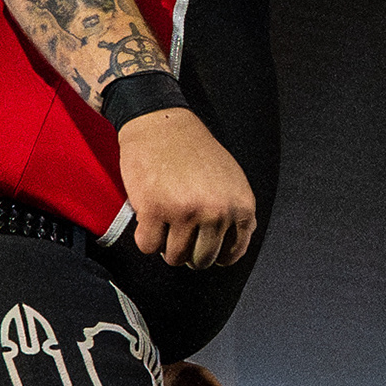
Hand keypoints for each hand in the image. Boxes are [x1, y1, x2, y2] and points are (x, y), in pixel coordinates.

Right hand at [117, 108, 257, 268]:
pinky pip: (148, 246)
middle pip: (202, 260)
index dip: (215, 255)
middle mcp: (217, 212)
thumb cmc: (194, 151)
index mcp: (240, 205)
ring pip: (175, 258)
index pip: (232, 253)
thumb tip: (230, 250)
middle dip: (188, 254)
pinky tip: (148, 220)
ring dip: (166, 247)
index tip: (203, 248)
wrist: (161, 125)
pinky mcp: (154, 211)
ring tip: (164, 226)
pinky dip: (145, 238)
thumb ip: (235, 214)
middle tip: (178, 236)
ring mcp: (185, 213)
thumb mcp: (232, 180)